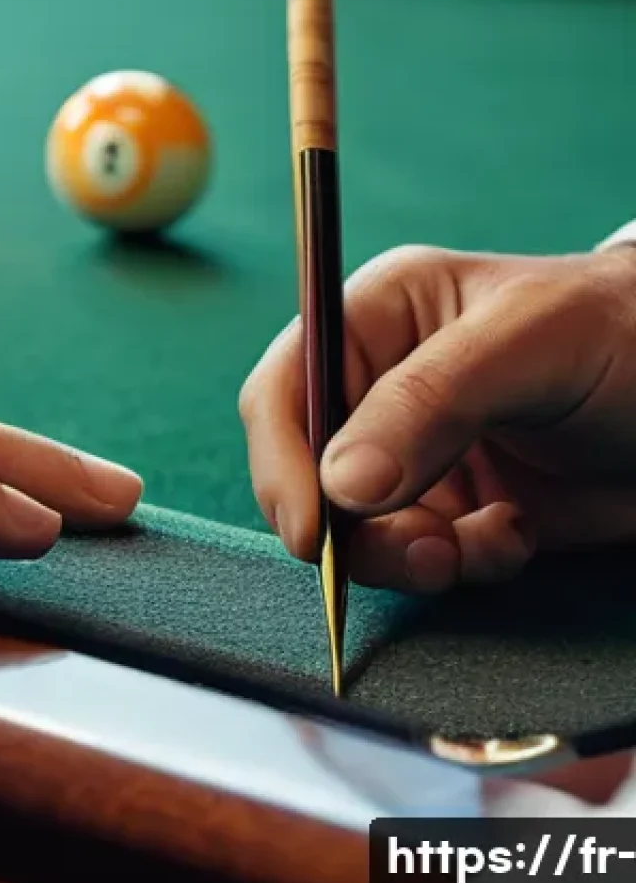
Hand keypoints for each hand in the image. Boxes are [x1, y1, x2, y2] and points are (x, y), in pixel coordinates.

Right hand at [240, 244, 635, 592]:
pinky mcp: (451, 507)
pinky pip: (418, 557)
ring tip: (465, 550)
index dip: (281, 459)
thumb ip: (427, 402)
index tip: (311, 529)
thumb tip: (341, 485)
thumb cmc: (625, 332)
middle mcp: (380, 388)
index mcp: (376, 319)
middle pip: (307, 472)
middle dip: (351, 525)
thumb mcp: (526, 343)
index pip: (284, 388)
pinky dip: (461, 564)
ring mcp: (413, 453)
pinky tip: (513, 534)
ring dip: (406, 555)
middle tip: (420, 549)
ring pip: (356, 529)